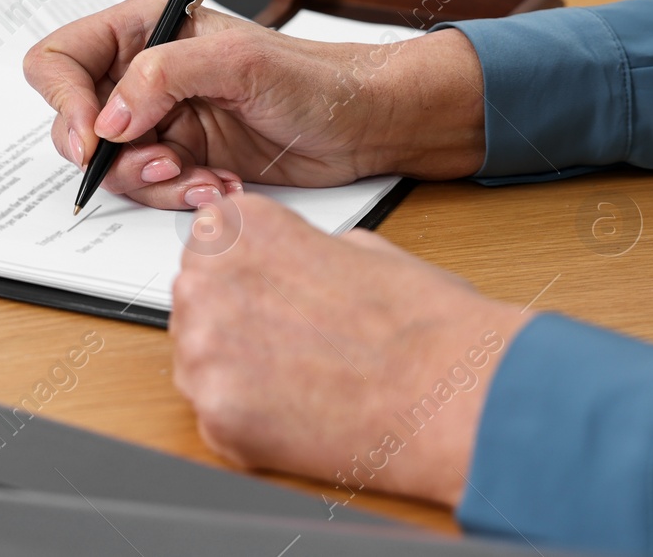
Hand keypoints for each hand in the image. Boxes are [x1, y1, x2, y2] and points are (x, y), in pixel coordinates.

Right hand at [23, 0, 485, 209]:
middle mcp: (141, 73)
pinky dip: (179, 196)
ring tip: (202, 176)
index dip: (64, 101)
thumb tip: (108, 117)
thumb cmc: (313, 76)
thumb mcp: (238, 62)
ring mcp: (159, 120)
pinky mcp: (181, 159)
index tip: (93, 138)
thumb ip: (163, 76)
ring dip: (153, 181)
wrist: (361, 123)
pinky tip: (220, 185)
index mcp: (143, 28)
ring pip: (111, 165)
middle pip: (76, 121)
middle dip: (113, 155)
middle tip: (163, 163)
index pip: (60, 59)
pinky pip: (150, 190)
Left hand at [171, 193, 527, 508]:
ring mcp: (204, 350)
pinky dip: (253, 424)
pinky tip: (304, 415)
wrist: (456, 393)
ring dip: (239, 374)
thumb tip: (280, 269)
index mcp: (237, 227)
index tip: (271, 297)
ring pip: (200, 364)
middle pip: (196, 305)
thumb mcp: (355, 245)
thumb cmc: (422, 321)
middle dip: (235, 325)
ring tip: (308, 381)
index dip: (244, 279)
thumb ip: (294, 251)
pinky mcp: (216, 414)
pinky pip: (218, 418)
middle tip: (296, 346)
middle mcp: (206, 279)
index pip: (207, 248)